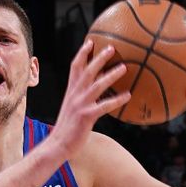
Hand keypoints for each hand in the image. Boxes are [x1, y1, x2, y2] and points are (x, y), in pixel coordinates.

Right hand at [50, 40, 128, 157]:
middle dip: (98, 58)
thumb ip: (81, 96)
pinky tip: (127, 95)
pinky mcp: (86, 116)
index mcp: (70, 91)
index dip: (82, 53)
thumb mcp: (72, 107)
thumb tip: (95, 88)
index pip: (75, 67)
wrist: (57, 144)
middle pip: (87, 71)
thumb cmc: (67, 127)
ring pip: (96, 85)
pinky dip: (116, 100)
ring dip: (110, 75)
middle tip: (112, 48)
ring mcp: (80, 105)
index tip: (90, 41)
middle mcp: (74, 94)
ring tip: (124, 67)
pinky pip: (104, 106)